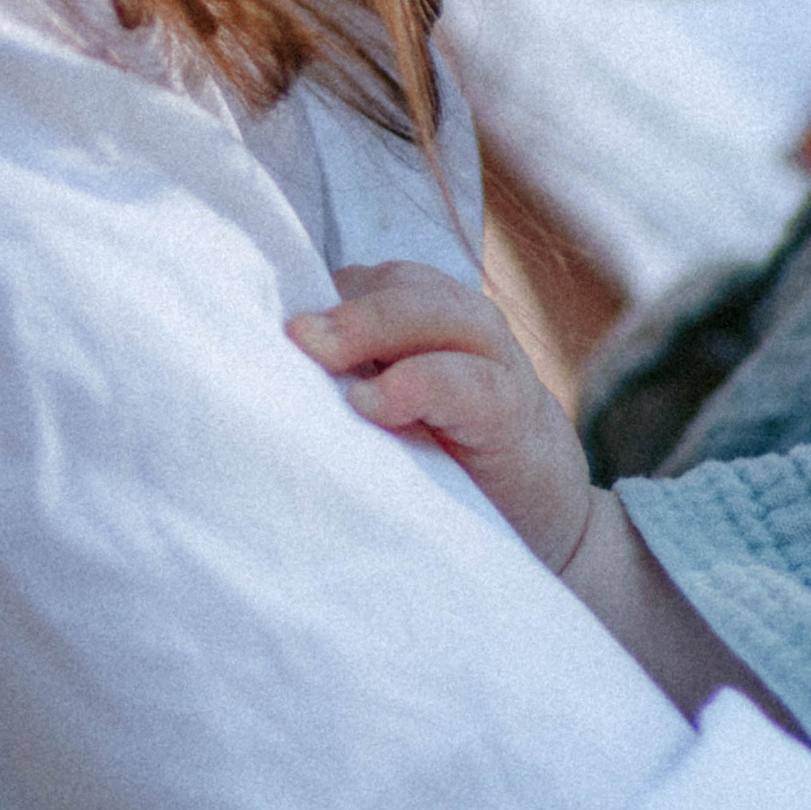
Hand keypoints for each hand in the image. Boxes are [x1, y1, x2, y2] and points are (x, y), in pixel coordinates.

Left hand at [291, 259, 594, 571]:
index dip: (327, 292)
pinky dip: (419, 383)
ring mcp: (500, 370)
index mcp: (433, 326)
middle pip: (408, 285)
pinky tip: (373, 404)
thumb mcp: (394, 415)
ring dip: (377, 326)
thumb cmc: (452, 470)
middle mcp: (468, 334)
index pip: (376, 279)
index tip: (272, 321)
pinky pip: (471, 383)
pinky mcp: (514, 419)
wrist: (547, 530)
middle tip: (293, 335)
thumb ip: (351, 380)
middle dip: (348, 305)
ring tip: (319, 354)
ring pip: (444, 313)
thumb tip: (263, 367)